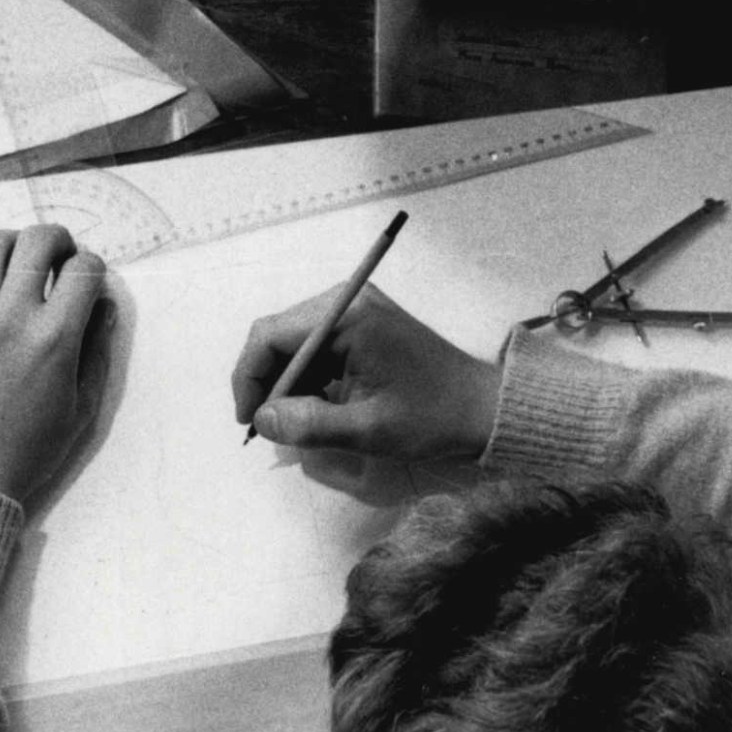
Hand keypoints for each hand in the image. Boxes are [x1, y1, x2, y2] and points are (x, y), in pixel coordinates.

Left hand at [0, 225, 111, 500]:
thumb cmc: (22, 453)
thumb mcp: (80, 411)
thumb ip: (96, 353)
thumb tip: (104, 308)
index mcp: (53, 340)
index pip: (83, 270)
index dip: (93, 266)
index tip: (88, 278)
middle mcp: (10, 317)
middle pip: (38, 241)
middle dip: (58, 240)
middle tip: (60, 255)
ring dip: (15, 242)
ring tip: (20, 260)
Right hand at [231, 283, 498, 461]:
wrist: (483, 408)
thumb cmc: (432, 417)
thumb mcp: (368, 429)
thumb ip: (310, 425)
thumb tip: (262, 420)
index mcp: (347, 316)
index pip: (271, 335)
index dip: (250, 378)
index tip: (248, 422)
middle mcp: (347, 302)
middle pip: (278, 335)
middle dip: (266, 382)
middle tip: (266, 427)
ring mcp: (356, 310)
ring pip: (294, 343)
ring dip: (286, 383)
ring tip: (294, 423)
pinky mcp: (363, 325)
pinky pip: (316, 347)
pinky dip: (307, 378)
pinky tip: (314, 408)